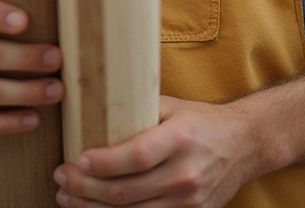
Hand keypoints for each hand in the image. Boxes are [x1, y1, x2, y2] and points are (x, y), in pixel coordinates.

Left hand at [53, 95, 258, 206]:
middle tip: (60, 178)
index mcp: (180, 138)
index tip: (77, 159)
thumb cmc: (201, 120)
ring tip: (67, 199)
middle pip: (127, 191)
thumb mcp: (173, 106)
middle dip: (86, 189)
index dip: (104, 163)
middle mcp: (185, 173)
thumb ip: (139, 111)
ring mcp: (189, 202)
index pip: (136, 156)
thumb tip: (94, 107)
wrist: (244, 144)